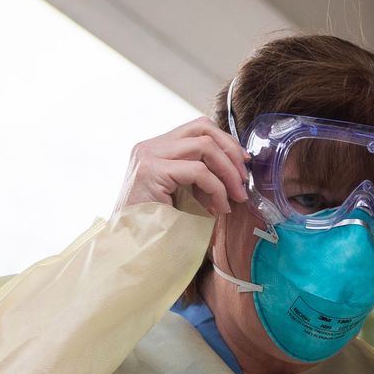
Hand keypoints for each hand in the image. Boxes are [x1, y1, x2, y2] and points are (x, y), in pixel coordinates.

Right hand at [115, 118, 247, 220]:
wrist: (130, 245)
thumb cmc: (159, 225)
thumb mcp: (184, 193)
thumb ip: (202, 176)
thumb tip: (237, 171)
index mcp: (158, 148)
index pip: (199, 128)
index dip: (227, 143)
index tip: (243, 165)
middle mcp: (151, 146)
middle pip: (204, 128)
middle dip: (232, 152)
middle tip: (243, 181)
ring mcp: (149, 155)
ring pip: (205, 145)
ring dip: (228, 172)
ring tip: (236, 197)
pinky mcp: (152, 171)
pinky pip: (199, 171)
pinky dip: (217, 189)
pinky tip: (219, 207)